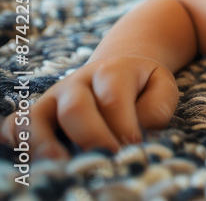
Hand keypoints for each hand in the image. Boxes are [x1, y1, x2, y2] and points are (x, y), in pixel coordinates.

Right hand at [1, 55, 178, 159]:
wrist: (118, 69)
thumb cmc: (143, 85)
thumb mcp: (162, 86)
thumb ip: (157, 107)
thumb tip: (136, 136)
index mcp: (112, 70)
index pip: (112, 99)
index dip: (122, 126)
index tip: (134, 148)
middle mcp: (77, 82)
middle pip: (75, 108)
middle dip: (90, 138)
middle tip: (106, 162)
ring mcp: (53, 97)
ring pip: (37, 116)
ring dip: (44, 144)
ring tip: (60, 165)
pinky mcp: (38, 112)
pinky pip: (16, 124)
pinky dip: (17, 142)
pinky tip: (30, 162)